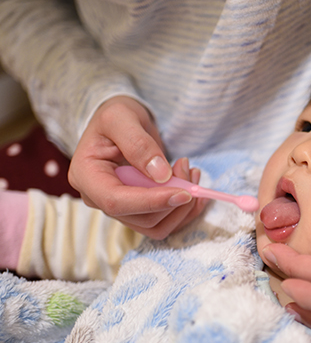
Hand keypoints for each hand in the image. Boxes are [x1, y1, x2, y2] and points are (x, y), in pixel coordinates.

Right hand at [68, 96, 205, 238]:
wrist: (122, 123)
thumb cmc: (116, 116)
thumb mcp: (122, 117)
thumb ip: (139, 144)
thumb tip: (161, 175)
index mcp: (86, 176)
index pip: (116, 201)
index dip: (151, 201)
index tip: (184, 192)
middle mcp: (98, 198)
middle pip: (140, 218)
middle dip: (172, 199)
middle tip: (187, 167)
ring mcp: (119, 208)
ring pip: (156, 225)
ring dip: (182, 206)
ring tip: (190, 172)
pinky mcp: (137, 211)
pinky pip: (164, 222)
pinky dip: (184, 210)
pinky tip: (192, 185)